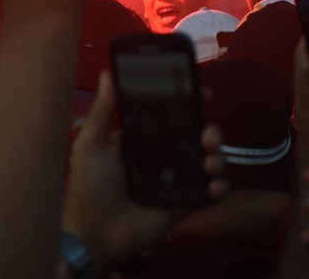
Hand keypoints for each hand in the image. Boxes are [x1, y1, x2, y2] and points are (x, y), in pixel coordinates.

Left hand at [62, 73, 228, 265]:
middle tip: (207, 135)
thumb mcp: (90, 147)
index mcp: (145, 140)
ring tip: (210, 163)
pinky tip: (214, 186)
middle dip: (212, 131)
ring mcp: (178, 180)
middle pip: (199, 136)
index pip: (174, 116)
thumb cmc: (88, 189)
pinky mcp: (186, 203)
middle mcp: (165, 157)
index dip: (191, 104)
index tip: (203, 94)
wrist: (93, 235)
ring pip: (210, 160)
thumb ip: (101, 112)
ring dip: (218, 157)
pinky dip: (220, 187)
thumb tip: (107, 73)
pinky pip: (211, 192)